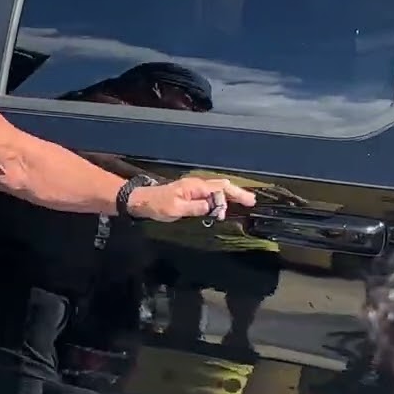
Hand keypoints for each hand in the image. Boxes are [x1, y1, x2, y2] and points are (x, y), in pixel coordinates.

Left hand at [128, 177, 256, 222]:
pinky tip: (227, 203)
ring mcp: (194, 187)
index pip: (218, 189)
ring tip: (245, 201)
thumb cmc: (158, 205)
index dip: (231, 197)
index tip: (243, 205)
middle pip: (221, 185)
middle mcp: (196, 184)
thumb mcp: (175, 209)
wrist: (142, 201)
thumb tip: (213, 207)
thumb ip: (195, 208)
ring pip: (217, 188)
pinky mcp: (191, 193)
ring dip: (231, 194)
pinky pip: (211, 192)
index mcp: (194, 186)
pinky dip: (222, 196)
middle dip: (237, 192)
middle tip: (252, 201)